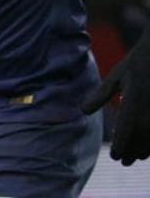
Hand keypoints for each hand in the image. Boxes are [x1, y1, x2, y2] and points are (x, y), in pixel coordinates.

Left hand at [81, 32, 149, 164]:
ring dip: (145, 150)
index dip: (121, 148)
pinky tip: (148, 146)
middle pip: (141, 141)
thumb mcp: (116, 76)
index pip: (125, 132)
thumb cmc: (136, 64)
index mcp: (134, 102)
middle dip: (132, 153)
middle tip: (122, 161)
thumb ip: (99, 95)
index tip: (115, 157)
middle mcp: (149, 112)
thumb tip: (82, 111)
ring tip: (135, 157)